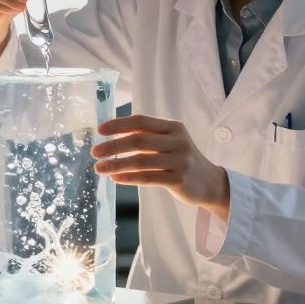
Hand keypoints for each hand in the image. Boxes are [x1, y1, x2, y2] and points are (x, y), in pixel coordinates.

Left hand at [92, 114, 229, 221]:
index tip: (100, 130)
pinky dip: (129, 178)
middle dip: (113, 146)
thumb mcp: (169, 142)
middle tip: (94, 152)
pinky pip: (148, 178)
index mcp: (174, 127)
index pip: (141, 121)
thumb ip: (147, 137)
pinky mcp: (179, 180)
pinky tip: (115, 179)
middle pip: (139, 141)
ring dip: (116, 164)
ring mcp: (180, 161)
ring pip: (141, 161)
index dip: (119, 124)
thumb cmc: (181, 159)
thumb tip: (112, 136)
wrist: (210, 182)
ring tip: (99, 168)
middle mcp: (178, 141)